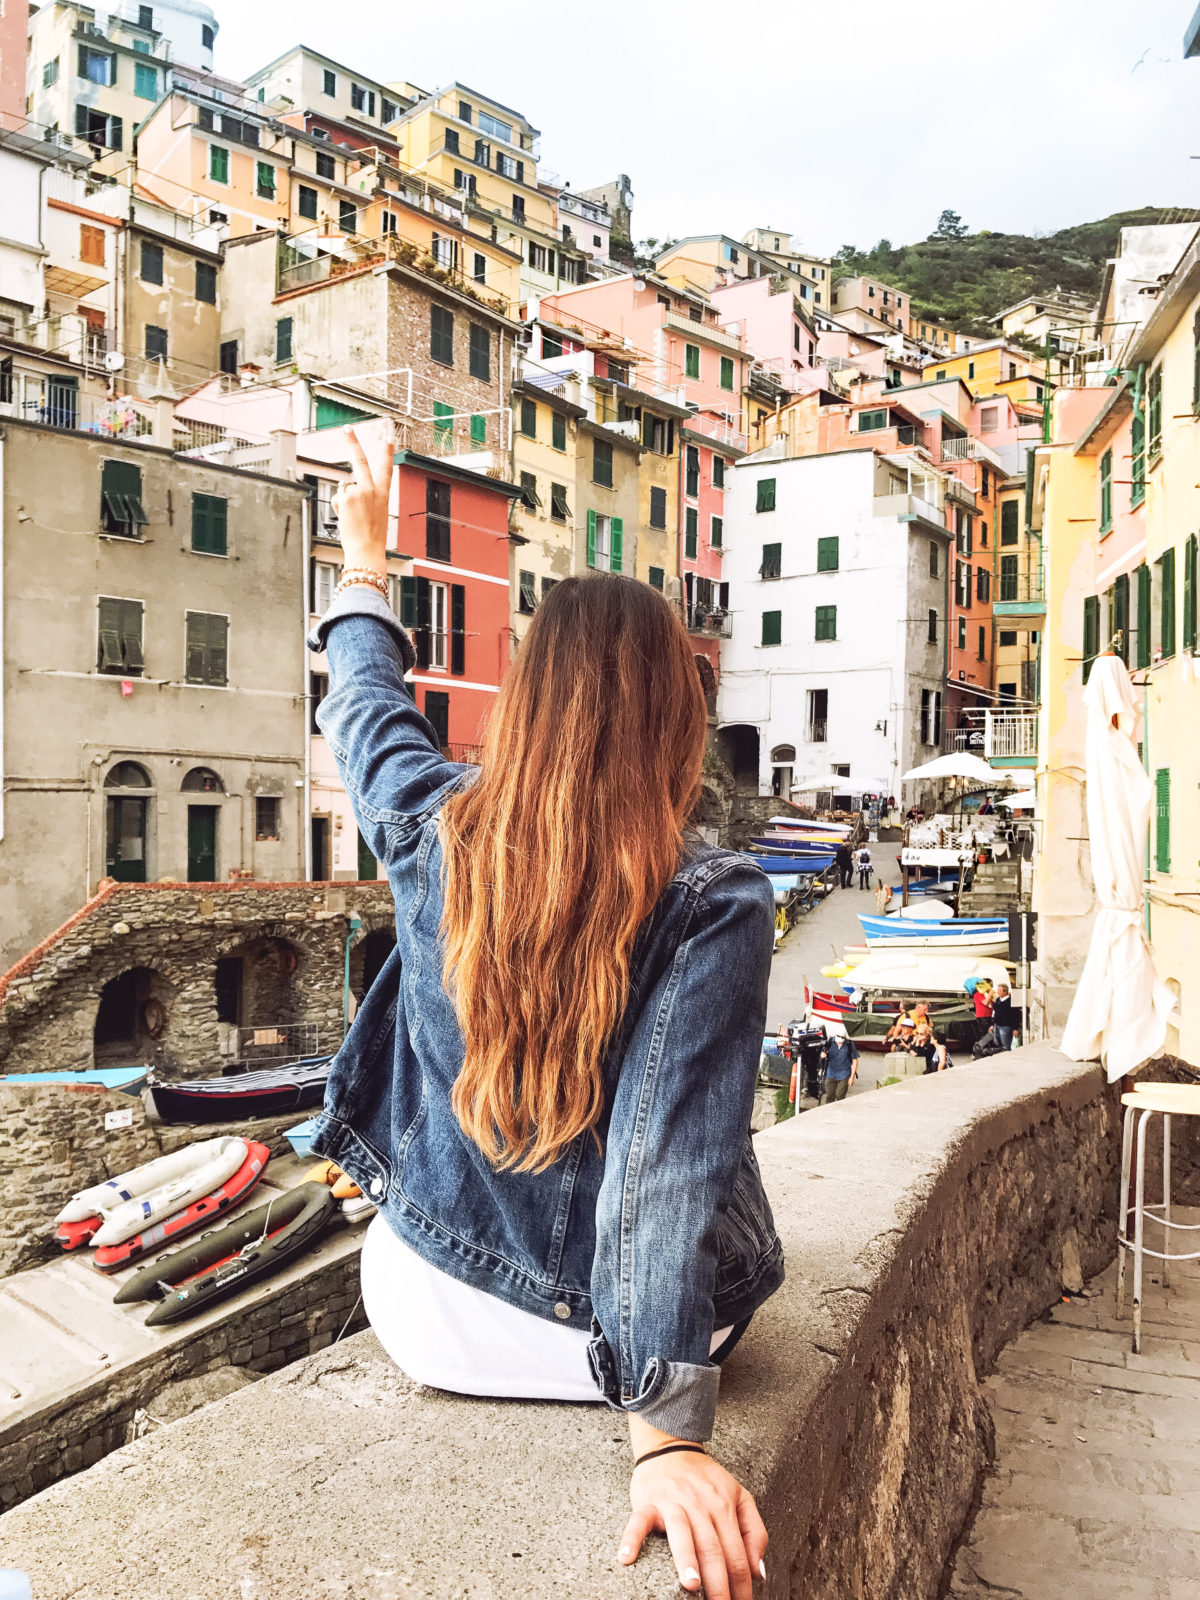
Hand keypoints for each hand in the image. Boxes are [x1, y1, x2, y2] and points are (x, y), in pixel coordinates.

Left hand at [336, 428, 391, 572]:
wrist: (366, 550)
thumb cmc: (371, 537)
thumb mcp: (375, 513)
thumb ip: (364, 497)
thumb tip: (346, 488)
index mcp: (383, 494)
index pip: (387, 468)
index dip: (387, 451)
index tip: (388, 437)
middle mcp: (372, 490)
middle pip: (361, 460)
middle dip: (353, 442)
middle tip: (347, 428)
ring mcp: (358, 492)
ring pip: (346, 489)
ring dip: (345, 501)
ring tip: (354, 518)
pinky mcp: (346, 498)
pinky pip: (338, 497)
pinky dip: (339, 508)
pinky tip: (347, 518)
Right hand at [620, 1451, 765, 1598]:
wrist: (671, 1448)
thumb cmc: (706, 1480)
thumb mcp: (740, 1496)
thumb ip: (755, 1532)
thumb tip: (759, 1573)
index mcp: (724, 1507)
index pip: (736, 1554)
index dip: (741, 1585)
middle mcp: (700, 1505)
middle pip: (712, 1549)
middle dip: (718, 1585)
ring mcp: (672, 1503)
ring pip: (681, 1533)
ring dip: (686, 1560)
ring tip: (691, 1585)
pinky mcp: (647, 1501)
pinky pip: (638, 1520)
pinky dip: (632, 1538)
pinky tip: (626, 1557)